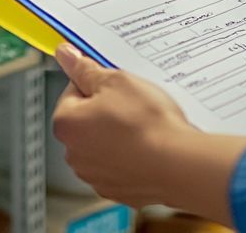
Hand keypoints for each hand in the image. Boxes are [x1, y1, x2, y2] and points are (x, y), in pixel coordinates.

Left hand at [51, 44, 245, 222]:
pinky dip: (131, 156)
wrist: (180, 164)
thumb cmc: (147, 124)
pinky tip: (148, 147)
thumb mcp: (116, 81)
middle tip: (132, 105)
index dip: (96, 84)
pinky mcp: (118, 190)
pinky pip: (120, 165)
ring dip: (117, 134)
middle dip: (105, 110)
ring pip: (103, 143)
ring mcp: (96, 176)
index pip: (72, 91)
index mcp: (66, 124)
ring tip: (143, 126)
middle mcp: (75, 155)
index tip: (115, 85)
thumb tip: (65, 55)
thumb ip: (85, 69)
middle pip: (86, 120)